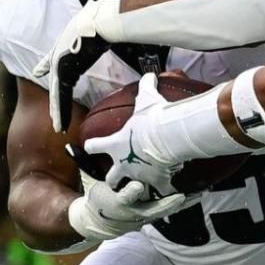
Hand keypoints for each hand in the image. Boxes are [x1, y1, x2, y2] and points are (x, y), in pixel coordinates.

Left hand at [38, 0, 121, 131]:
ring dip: (58, 113)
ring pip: (56, 94)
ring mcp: (59, 65)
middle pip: (55, 86)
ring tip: (58, 128)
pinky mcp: (63, 72)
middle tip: (55, 120)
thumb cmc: (100, 20)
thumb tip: (104, 10)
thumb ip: (94, 22)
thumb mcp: (93, 23)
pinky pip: (60, 95)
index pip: (53, 62)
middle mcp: (58, 58)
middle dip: (56, 104)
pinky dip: (60, 110)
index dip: (44, 67)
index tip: (37, 73)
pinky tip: (59, 123)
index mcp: (64, 48)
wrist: (98, 22)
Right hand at [66, 176, 195, 242]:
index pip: (124, 198)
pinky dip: (182, 203)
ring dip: (180, 203)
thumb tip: (70, 145)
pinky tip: (197, 193)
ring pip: (165, 211)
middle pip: (151, 209)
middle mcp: (131, 212)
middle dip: (165, 204)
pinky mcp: (152, 216)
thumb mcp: (89, 182)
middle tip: (179, 197)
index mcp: (115, 202)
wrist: (98, 223)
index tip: (137, 187)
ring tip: (197, 194)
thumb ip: (84, 163)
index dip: (130, 193)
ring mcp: (143, 216)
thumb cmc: (97, 198)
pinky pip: (169, 210)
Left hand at [82, 75, 182, 195]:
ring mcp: (139, 175)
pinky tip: (172, 187)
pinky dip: (166, 188)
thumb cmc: (152, 118)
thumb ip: (145, 86)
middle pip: (111, 178)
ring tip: (148, 184)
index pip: (95, 146)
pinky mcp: (157, 181)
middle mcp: (123, 164)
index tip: (92, 145)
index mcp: (115, 145)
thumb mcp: (147, 99)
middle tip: (119, 175)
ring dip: (139, 186)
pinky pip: (161, 190)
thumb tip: (149, 74)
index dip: (93, 145)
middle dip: (114, 178)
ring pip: (134, 189)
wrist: (168, 136)